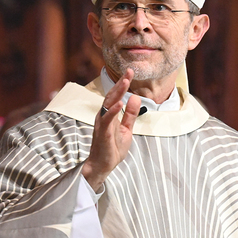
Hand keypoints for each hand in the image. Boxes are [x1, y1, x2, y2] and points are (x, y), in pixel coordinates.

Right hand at [81, 68, 140, 190]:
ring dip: (117, 92)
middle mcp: (104, 116)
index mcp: (110, 114)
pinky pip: (107, 120)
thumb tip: (135, 97)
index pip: (116, 95)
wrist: (102, 166)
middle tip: (129, 71)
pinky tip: (120, 103)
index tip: (130, 72)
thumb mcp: (126, 129)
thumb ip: (130, 114)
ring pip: (108, 104)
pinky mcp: (102, 133)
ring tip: (125, 82)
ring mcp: (102, 124)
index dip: (123, 84)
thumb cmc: (112, 148)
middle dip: (120, 83)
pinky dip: (113, 111)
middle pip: (112, 96)